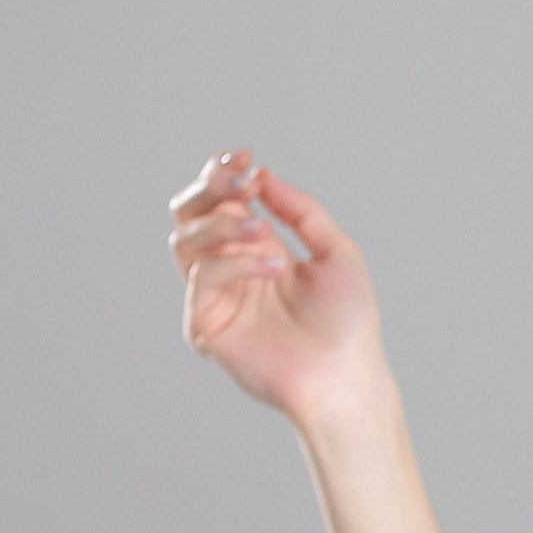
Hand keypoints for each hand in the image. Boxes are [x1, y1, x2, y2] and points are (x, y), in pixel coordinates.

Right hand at [167, 151, 385, 421]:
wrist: (348, 375)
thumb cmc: (347, 321)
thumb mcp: (336, 251)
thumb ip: (301, 211)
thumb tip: (263, 176)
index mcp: (255, 247)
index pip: (219, 201)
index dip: (222, 174)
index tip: (245, 156)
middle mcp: (228, 269)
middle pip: (188, 214)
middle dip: (209, 189)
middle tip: (241, 182)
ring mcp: (213, 297)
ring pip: (184, 240)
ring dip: (222, 224)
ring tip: (265, 230)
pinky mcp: (204, 325)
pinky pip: (202, 277)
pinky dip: (237, 262)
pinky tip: (275, 267)